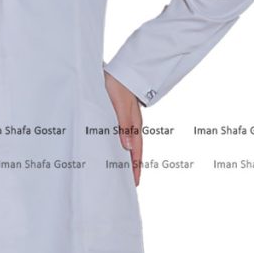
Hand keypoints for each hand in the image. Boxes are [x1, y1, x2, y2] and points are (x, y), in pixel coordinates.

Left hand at [103, 71, 142, 186]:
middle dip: (133, 166)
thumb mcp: (120, 105)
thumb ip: (124, 125)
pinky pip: (123, 134)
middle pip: (135, 150)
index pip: (136, 151)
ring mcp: (128, 119)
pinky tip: (116, 148)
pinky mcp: (122, 114)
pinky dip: (122, 145)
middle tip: (131, 183)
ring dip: (127, 156)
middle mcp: (133, 124)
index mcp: (134, 124)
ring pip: (129, 142)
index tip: (135, 183)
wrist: (120, 69)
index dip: (135, 167)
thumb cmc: (118, 85)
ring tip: (123, 170)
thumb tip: (128, 147)